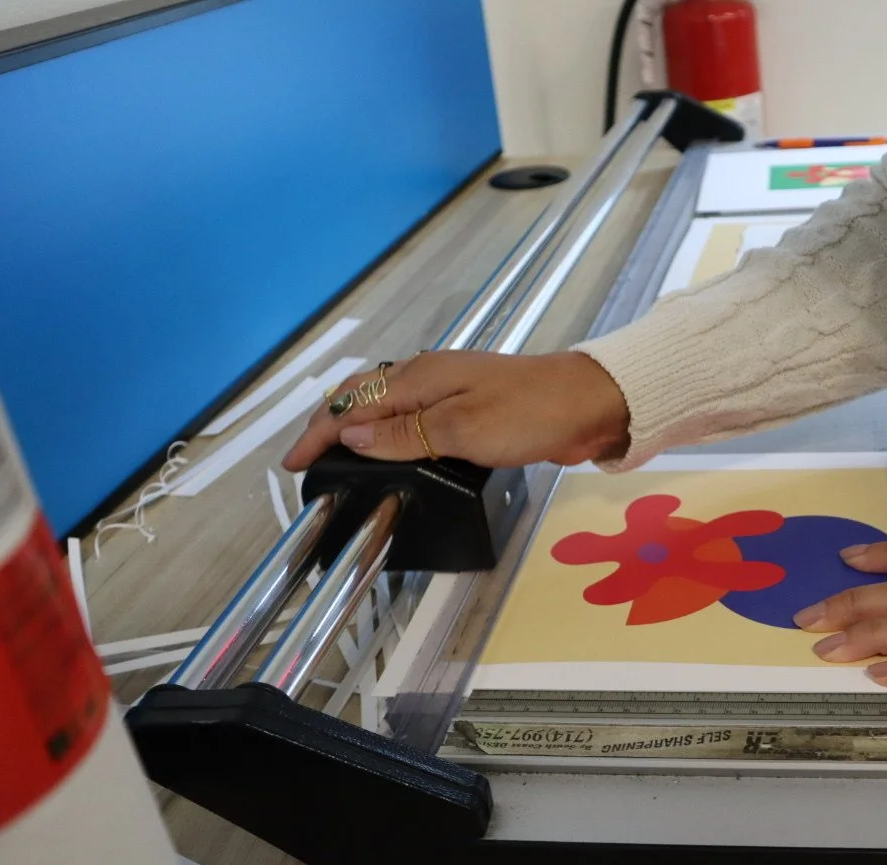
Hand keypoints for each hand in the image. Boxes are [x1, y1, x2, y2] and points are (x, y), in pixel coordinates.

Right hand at [281, 350, 629, 470]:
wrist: (592, 403)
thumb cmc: (531, 412)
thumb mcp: (462, 429)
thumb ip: (404, 434)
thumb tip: (349, 434)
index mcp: (419, 377)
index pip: (350, 403)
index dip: (317, 434)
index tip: (293, 465)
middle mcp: (428, 378)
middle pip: (362, 397)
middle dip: (329, 426)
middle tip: (310, 462)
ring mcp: (450, 391)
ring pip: (388, 406)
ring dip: (358, 428)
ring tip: (341, 459)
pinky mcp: (471, 408)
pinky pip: (416, 417)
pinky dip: (391, 432)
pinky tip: (396, 452)